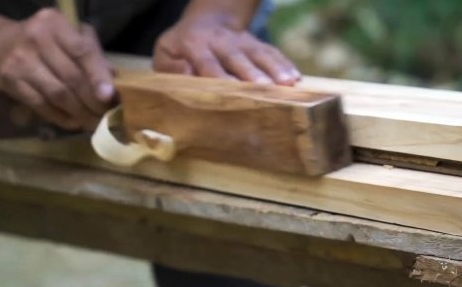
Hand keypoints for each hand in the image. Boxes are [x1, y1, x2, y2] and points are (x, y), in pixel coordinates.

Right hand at [0, 8, 113, 130]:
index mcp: (55, 24)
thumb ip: (92, 55)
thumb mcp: (71, 35)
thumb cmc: (47, 41)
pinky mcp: (9, 82)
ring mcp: (20, 62)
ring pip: (57, 95)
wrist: (0, 45)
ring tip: (95, 123)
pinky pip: (41, 105)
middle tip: (108, 116)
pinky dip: (61, 117)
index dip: (98, 76)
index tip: (110, 97)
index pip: (82, 52)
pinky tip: (75, 122)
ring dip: (80, 113)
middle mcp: (36, 40)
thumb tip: (114, 82)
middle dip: (93, 101)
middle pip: (71, 77)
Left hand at [153, 21, 300, 85]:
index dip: (220, 76)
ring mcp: (242, 40)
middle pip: (238, 58)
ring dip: (275, 68)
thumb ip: (169, 66)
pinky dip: (285, 64)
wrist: (206, 21)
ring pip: (260, 53)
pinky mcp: (256, 43)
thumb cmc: (182, 47)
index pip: (209, 63)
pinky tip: (296, 77)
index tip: (230, 90)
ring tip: (289, 82)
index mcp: (195, 45)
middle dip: (252, 72)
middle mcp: (221, 41)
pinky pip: (272, 52)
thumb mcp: (165, 52)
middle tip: (264, 87)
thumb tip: (185, 72)